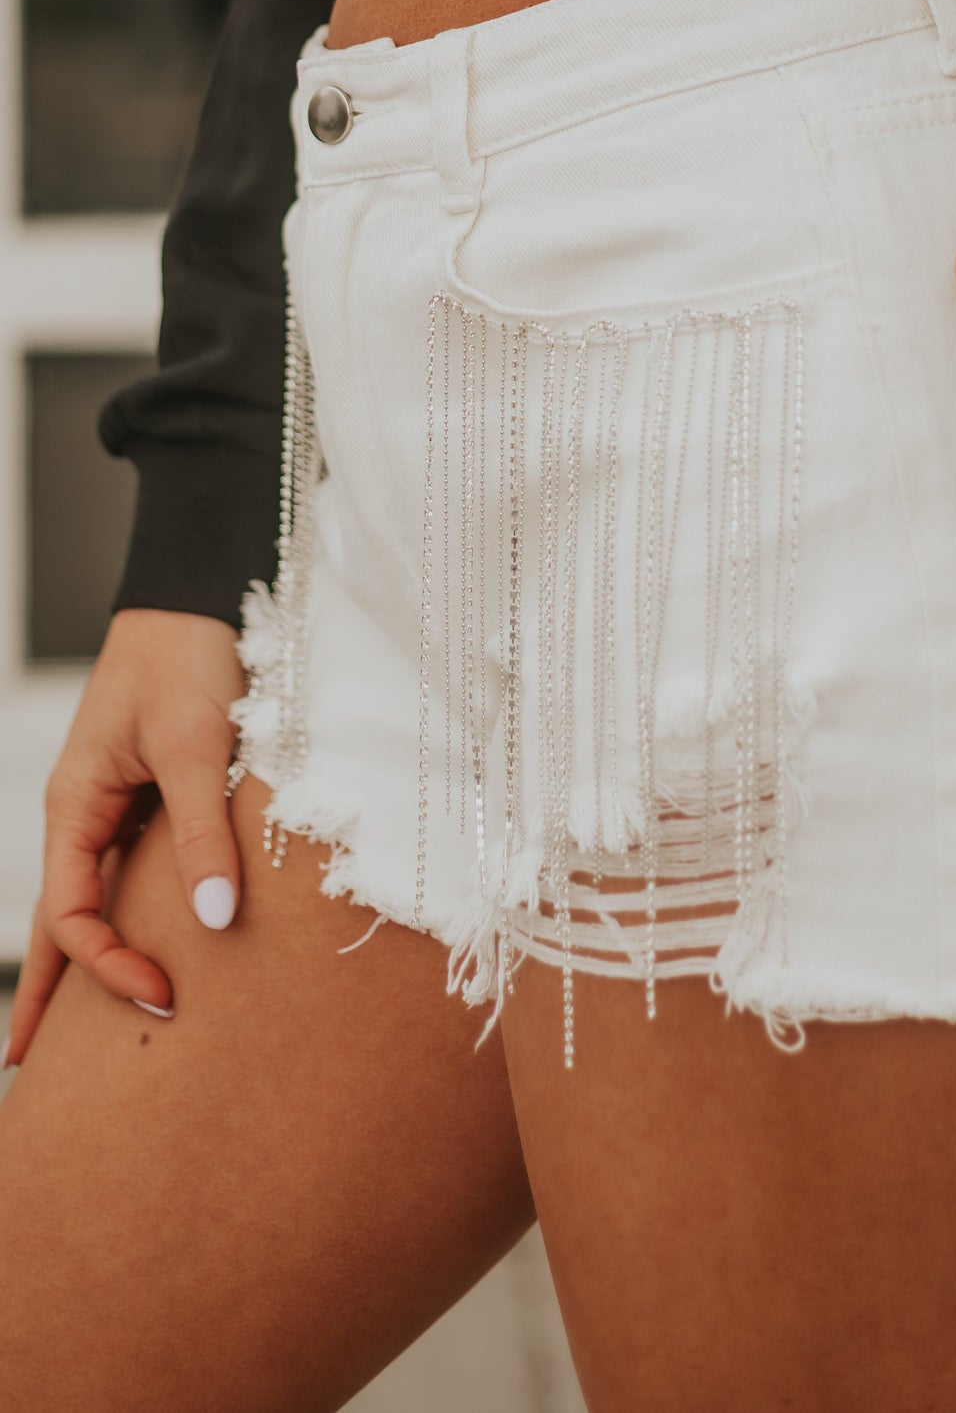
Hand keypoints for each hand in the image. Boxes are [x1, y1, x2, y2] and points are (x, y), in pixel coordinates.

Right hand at [3, 608, 245, 1067]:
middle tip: (31, 1067)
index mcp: (74, 807)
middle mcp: (85, 813)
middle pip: (59, 919)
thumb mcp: (197, 749)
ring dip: (87, 957)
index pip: (70, 916)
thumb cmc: (188, 661)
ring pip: (92, 896)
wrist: (199, 598)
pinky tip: (147, 940)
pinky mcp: (152, 792)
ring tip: (77, 1026)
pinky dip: (130, 913)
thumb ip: (203, 834)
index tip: (162, 1000)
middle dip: (46, 991)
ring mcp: (115, 804)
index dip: (107, 968)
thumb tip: (215, 920)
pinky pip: (131, 867)